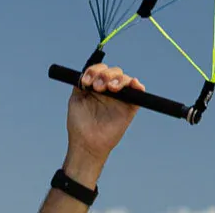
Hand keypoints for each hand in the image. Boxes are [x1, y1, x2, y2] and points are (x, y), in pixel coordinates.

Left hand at [63, 64, 145, 186]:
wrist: (86, 144)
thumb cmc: (79, 124)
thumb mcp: (75, 100)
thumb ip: (80, 84)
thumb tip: (85, 72)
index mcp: (97, 86)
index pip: (100, 70)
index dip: (94, 71)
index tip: (86, 82)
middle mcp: (110, 89)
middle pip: (114, 71)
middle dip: (105, 75)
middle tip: (97, 87)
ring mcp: (121, 97)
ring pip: (125, 79)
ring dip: (118, 79)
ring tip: (110, 88)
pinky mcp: (130, 106)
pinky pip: (139, 92)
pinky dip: (138, 86)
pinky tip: (133, 84)